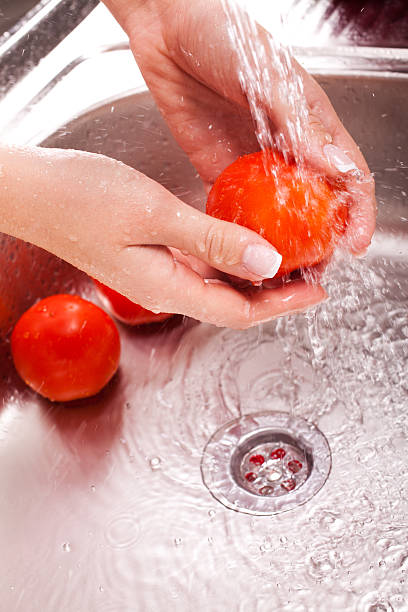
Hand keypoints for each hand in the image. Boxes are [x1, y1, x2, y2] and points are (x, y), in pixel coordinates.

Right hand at [0, 146, 325, 328]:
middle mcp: (164, 287)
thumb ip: (211, 241)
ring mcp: (156, 272)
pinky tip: (243, 236)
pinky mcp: (150, 254)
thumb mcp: (154, 215)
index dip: (282, 306)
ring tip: (289, 255)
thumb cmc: (80, 198)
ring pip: (219, 284)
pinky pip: (200, 264)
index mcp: (166, 287)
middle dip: (276, 294)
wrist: (32, 191)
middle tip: (311, 272)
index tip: (317, 291)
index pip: (238, 312)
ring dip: (256, 273)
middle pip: (233, 303)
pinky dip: (229, 255)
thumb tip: (266, 262)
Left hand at [104, 0, 375, 254]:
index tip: (356, 242)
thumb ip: (301, 124)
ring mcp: (254, 162)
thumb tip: (339, 169)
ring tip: (281, 272)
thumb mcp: (269, 77)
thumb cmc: (224, 37)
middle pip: (314, 203)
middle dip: (320, 238)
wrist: (168, 31)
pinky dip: (242, 232)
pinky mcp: (219, 170)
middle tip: (315, 268)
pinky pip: (236, 208)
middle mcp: (287, 148)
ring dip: (282, 244)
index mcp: (311, 124)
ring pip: (277, 214)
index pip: (347, 174)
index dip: (358, 210)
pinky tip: (243, 253)